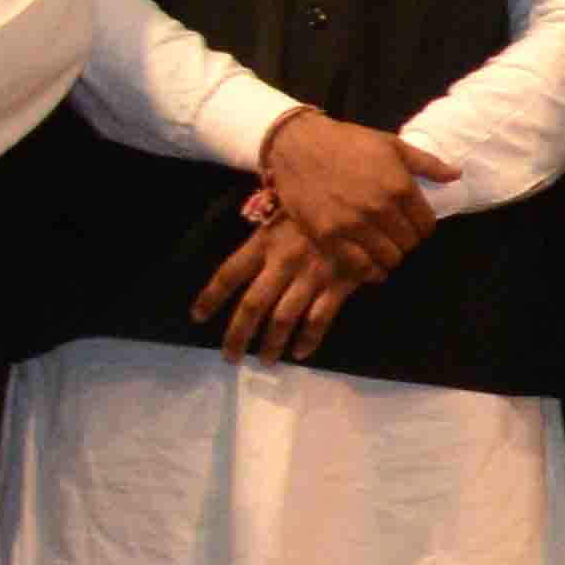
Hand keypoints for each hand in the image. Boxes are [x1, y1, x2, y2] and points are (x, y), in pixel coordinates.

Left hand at [196, 211, 360, 359]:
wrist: (366, 205)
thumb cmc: (322, 203)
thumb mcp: (287, 209)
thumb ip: (269, 233)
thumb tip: (253, 257)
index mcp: (265, 242)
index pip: (229, 274)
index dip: (211, 297)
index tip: (198, 316)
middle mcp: (283, 263)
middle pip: (252, 306)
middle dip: (237, 335)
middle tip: (230, 357)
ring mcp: (311, 276)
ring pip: (283, 318)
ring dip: (271, 344)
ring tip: (265, 360)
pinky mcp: (339, 284)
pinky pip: (319, 318)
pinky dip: (308, 339)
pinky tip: (300, 352)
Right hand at [250, 106, 439, 282]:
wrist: (298, 144)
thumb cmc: (348, 142)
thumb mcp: (391, 145)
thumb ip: (427, 163)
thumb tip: (457, 174)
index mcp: (399, 187)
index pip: (427, 225)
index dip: (423, 228)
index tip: (413, 226)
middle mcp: (378, 208)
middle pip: (409, 244)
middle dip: (406, 242)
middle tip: (396, 236)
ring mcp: (352, 225)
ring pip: (388, 259)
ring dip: (390, 257)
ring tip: (383, 249)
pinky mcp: (327, 236)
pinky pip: (359, 268)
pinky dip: (370, 271)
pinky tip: (370, 266)